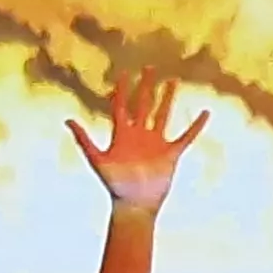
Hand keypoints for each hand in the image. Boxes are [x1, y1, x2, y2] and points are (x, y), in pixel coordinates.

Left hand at [69, 69, 209, 210]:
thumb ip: (84, 140)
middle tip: (149, 68)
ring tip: (173, 81)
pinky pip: (186, 136)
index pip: (121, 106)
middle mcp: (139, 135)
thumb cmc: (115, 185)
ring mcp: (156, 143)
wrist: (135, 205)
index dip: (121, 89)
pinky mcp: (171, 153)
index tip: (124, 73)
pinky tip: (205, 113)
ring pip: (163, 114)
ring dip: (168, 98)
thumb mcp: (97, 160)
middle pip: (143, 104)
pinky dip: (196, 126)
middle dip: (146, 86)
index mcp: (122, 134)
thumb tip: (67, 120)